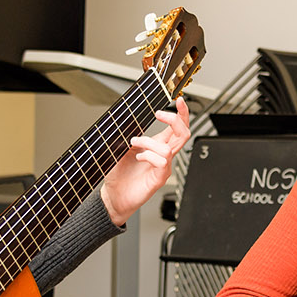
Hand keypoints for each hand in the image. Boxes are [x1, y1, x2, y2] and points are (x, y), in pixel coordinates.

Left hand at [100, 98, 190, 225]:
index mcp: (157, 146)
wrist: (113, 197)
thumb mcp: (122, 147)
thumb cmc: (119, 175)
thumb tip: (131, 118)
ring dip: (149, 141)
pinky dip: (149, 156)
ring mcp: (163, 168)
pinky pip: (162, 162)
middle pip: (183, 134)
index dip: (182, 113)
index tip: (180, 99)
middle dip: (175, 120)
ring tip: (134, 143)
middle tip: (160, 114)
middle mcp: (163, 156)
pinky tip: (138, 158)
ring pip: (168, 148)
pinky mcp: (159, 179)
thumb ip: (131, 133)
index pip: (177, 127)